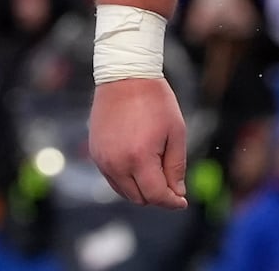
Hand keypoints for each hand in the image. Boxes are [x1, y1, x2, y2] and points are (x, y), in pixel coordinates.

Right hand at [89, 77, 187, 208]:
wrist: (125, 77)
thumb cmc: (156, 101)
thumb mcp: (176, 132)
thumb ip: (176, 166)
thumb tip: (177, 193)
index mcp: (139, 158)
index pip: (155, 195)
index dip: (172, 201)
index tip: (182, 202)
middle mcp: (116, 164)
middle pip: (139, 198)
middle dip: (158, 196)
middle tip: (173, 185)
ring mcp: (102, 161)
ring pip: (124, 192)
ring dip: (142, 190)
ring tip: (157, 172)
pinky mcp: (95, 155)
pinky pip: (112, 179)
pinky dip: (127, 180)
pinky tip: (141, 166)